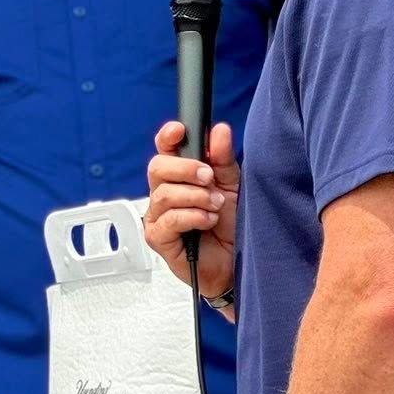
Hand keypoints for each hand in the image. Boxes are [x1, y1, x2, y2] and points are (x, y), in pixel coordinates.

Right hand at [144, 119, 239, 301]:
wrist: (236, 262)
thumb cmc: (230, 225)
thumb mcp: (231, 186)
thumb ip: (223, 159)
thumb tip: (219, 130)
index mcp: (179, 176)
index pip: (164, 149)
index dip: (167, 137)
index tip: (179, 131)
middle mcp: (164, 193)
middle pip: (157, 167)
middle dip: (186, 169)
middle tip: (209, 178)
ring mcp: (158, 215)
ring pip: (164, 194)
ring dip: (196, 197)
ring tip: (214, 206)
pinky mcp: (158, 237)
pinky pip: (170, 219)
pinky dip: (193, 216)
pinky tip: (207, 221)